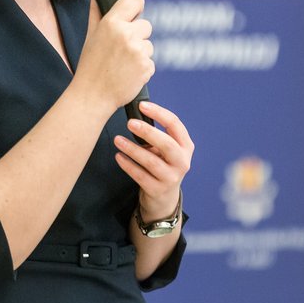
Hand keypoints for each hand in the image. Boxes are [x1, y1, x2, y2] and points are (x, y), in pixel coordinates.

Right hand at [72, 0, 154, 116]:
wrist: (93, 95)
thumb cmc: (90, 65)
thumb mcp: (91, 35)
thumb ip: (97, 11)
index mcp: (111, 22)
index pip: (135, 0)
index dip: (137, 6)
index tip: (134, 13)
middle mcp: (126, 34)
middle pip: (146, 25)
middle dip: (137, 36)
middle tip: (120, 49)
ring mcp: (138, 50)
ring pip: (149, 45)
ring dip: (140, 54)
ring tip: (122, 64)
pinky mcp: (146, 66)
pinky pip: (150, 61)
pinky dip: (142, 68)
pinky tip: (128, 74)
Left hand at [113, 101, 193, 220]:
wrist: (164, 197)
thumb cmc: (162, 164)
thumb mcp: (166, 148)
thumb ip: (156, 133)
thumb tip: (135, 113)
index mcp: (185, 146)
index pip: (175, 124)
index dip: (159, 113)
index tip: (142, 105)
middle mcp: (182, 162)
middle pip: (167, 144)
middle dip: (148, 132)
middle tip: (130, 122)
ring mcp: (171, 178)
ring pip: (151, 161)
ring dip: (133, 149)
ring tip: (117, 140)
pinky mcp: (158, 190)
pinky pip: (140, 176)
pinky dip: (128, 165)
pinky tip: (118, 156)